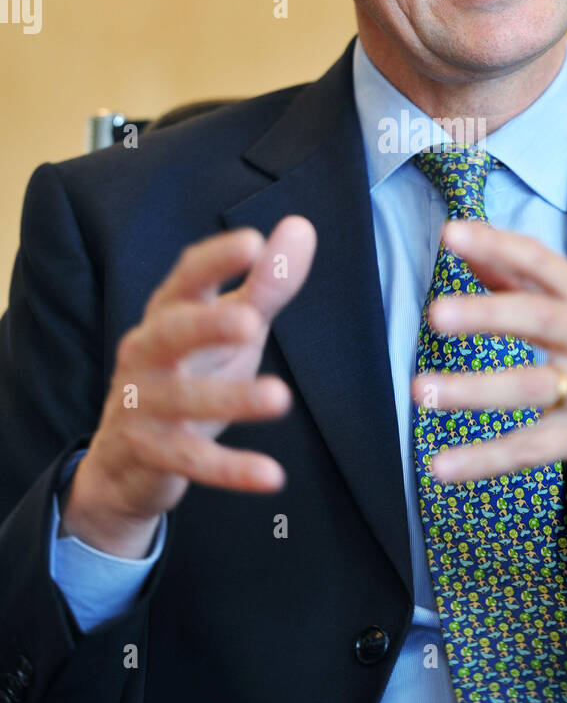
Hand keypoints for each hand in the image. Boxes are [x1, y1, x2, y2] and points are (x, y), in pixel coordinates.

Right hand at [62, 218, 315, 556]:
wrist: (127, 457)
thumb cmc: (191, 369)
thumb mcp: (231, 325)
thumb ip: (267, 283)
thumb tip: (302, 226)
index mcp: (169, 312)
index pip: (186, 278)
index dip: (215, 261)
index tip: (251, 242)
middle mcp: (148, 351)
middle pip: (170, 332)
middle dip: (206, 325)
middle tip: (252, 323)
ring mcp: (142, 402)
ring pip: (182, 399)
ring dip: (230, 399)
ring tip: (280, 398)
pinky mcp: (149, 451)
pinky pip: (190, 462)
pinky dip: (230, 469)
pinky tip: (272, 476)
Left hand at [409, 219, 566, 558]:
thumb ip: (527, 286)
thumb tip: (472, 252)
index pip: (542, 262)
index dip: (498, 245)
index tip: (452, 234)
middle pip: (539, 317)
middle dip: (486, 313)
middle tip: (436, 314)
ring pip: (531, 385)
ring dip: (473, 389)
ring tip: (422, 390)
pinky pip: (532, 448)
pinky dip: (485, 458)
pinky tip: (443, 466)